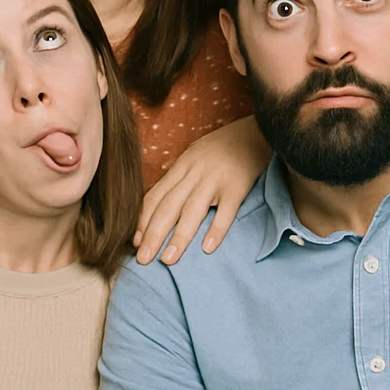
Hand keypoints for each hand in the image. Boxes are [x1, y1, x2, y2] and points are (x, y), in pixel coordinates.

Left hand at [133, 117, 270, 264]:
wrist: (254, 130)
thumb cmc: (223, 146)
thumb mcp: (195, 154)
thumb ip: (180, 176)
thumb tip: (161, 202)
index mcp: (182, 165)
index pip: (156, 195)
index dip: (143, 219)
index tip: (134, 242)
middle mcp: (195, 173)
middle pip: (169, 206)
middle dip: (153, 234)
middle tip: (142, 259)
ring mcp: (216, 179)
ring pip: (192, 210)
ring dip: (179, 237)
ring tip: (168, 260)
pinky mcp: (237, 186)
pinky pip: (226, 211)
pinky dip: (216, 229)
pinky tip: (208, 248)